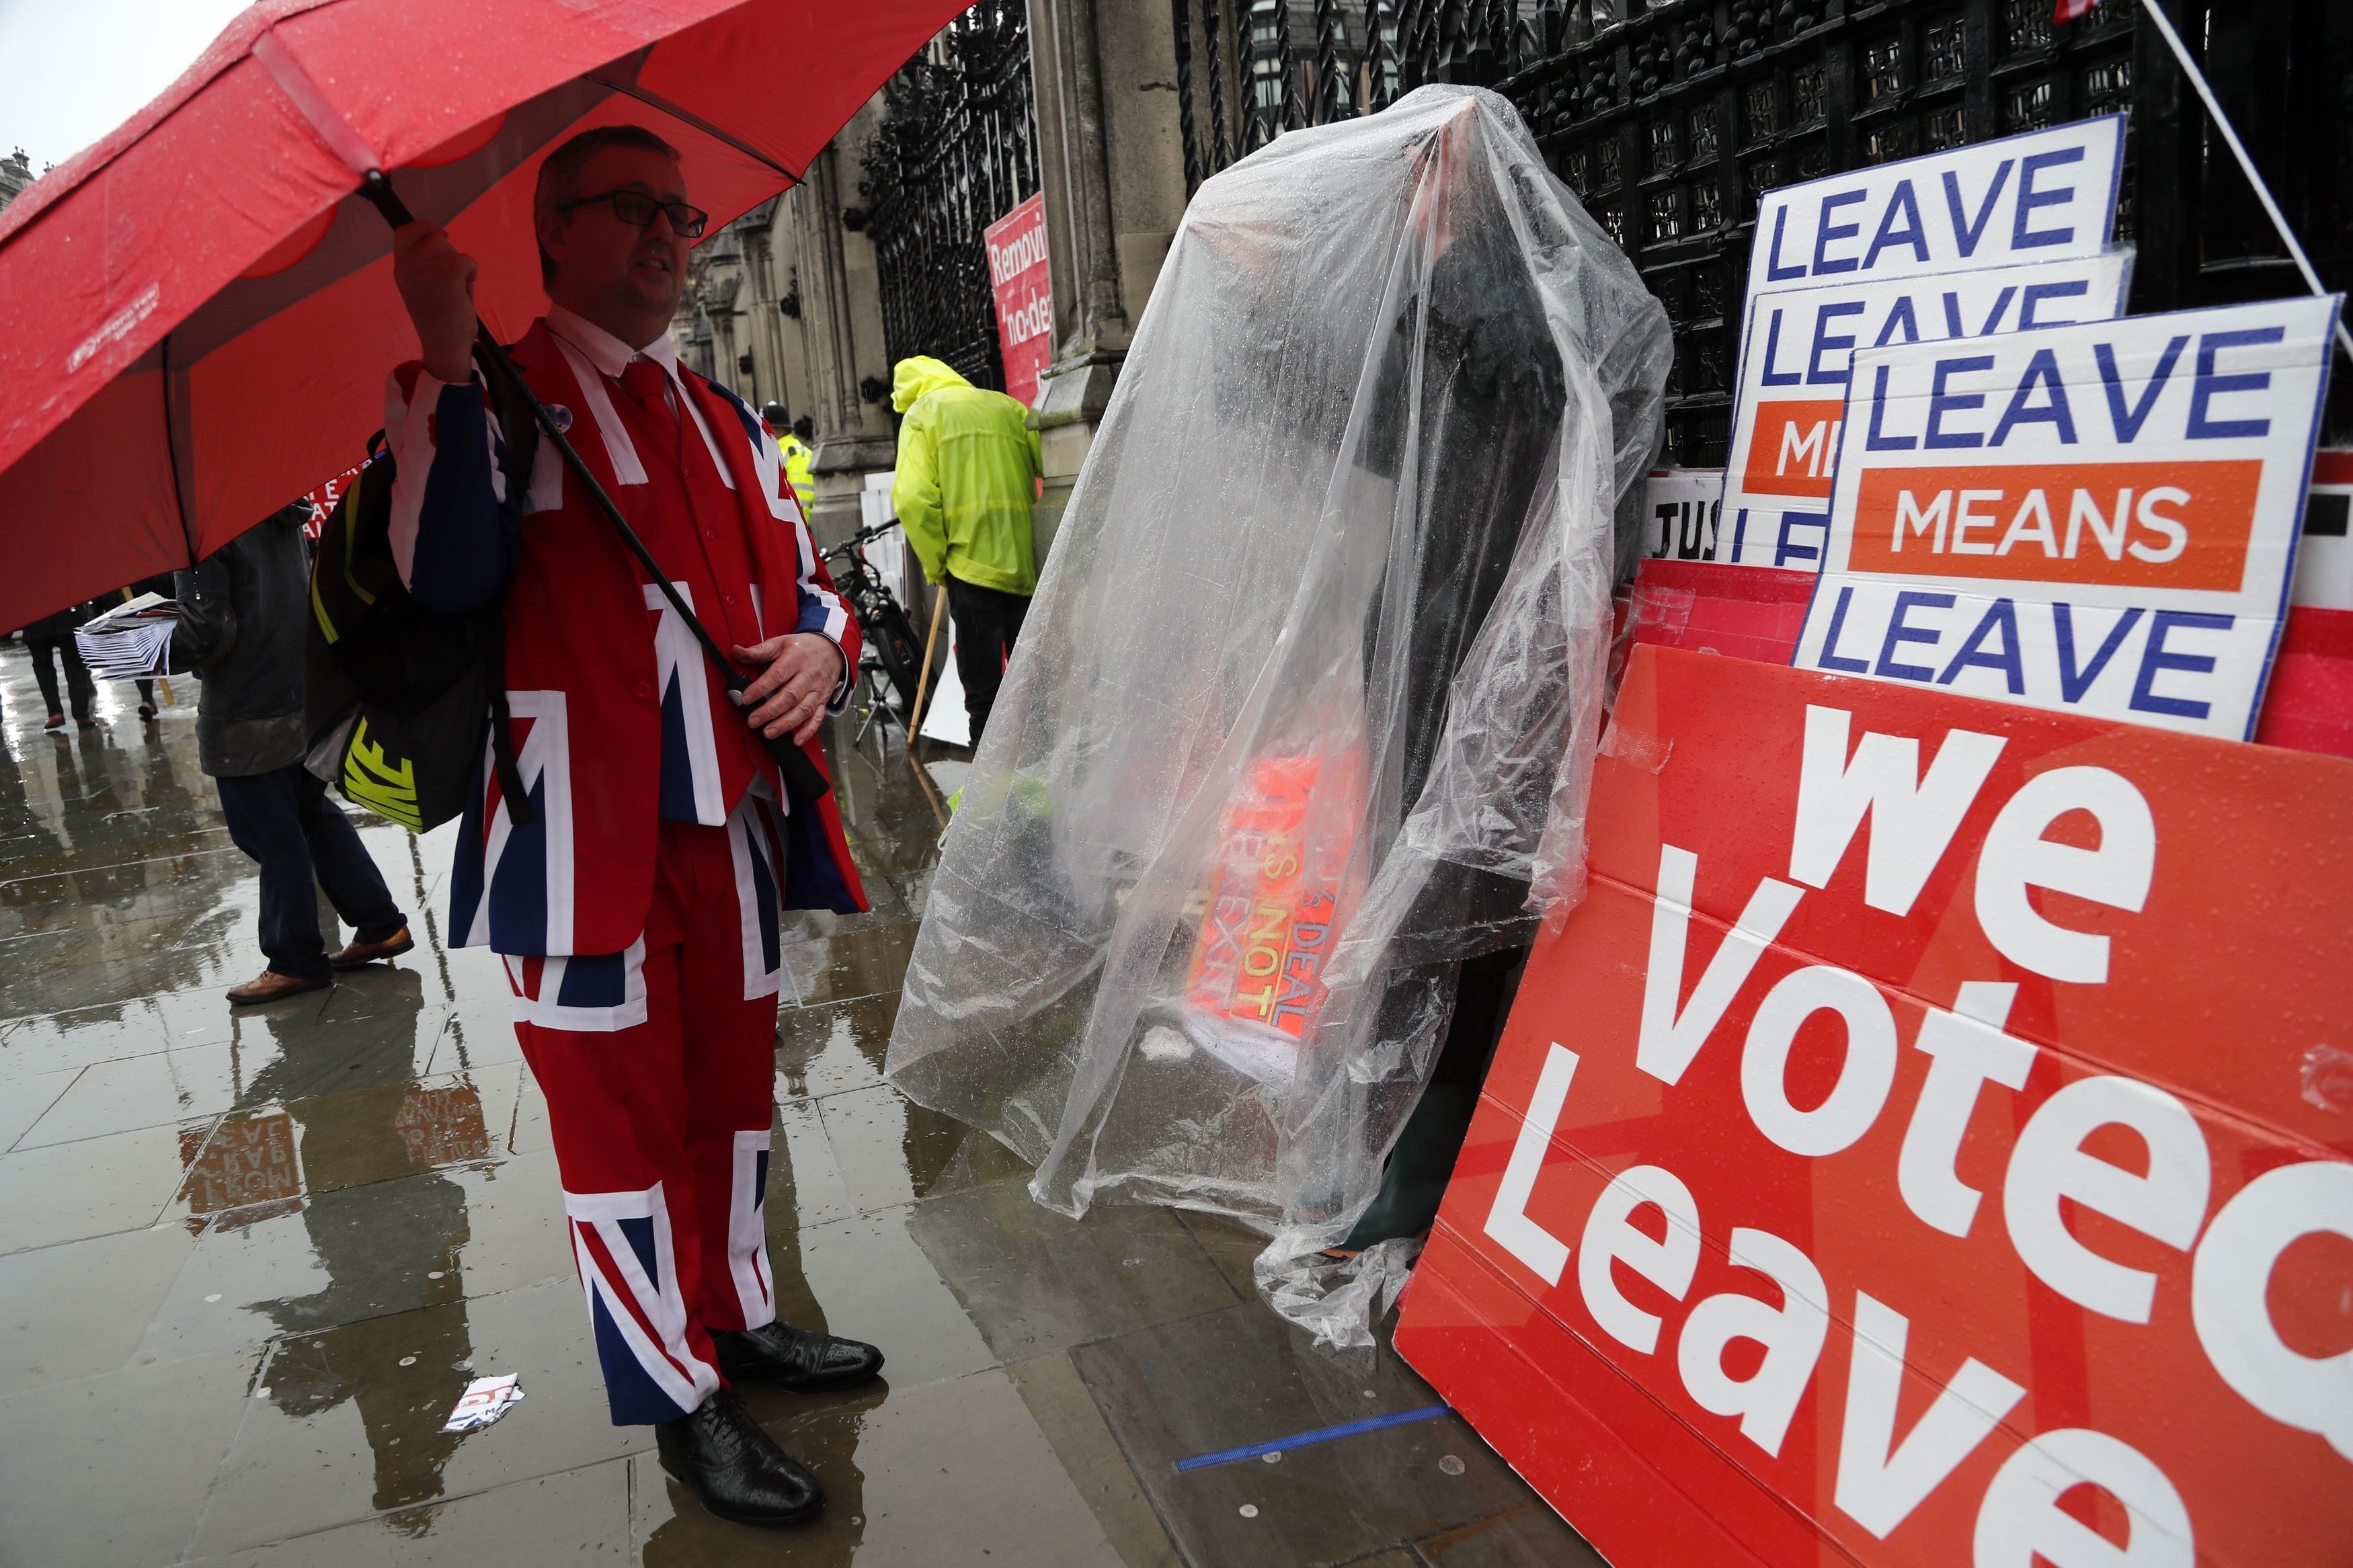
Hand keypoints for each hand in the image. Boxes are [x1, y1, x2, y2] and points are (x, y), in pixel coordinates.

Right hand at [392, 221, 478, 384]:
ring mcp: (423, 270)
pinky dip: (472, 273)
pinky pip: (466, 260)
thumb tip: (442, 234)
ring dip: (460, 265)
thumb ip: (426, 260)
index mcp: (400, 268)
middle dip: (449, 253)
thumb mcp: (423, 282)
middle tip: (450, 281)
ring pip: (450, 247)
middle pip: (434, 235)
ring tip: (455, 290)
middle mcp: (406, 267)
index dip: (425, 227)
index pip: (405, 230)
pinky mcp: (444, 276)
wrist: (444, 344)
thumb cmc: (440, 315)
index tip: (442, 236)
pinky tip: (464, 293)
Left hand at [732, 632, 844, 747]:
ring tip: (769, 732)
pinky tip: (796, 739)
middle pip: (790, 696)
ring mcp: (817, 690)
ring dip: (786, 724)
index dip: (761, 688)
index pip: (777, 675)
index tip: (746, 698)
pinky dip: (808, 730)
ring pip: (803, 710)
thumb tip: (737, 651)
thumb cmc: (803, 648)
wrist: (831, 650)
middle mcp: (809, 675)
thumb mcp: (781, 643)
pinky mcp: (823, 700)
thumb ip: (759, 650)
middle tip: (753, 721)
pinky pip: (818, 718)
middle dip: (770, 711)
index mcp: (796, 658)